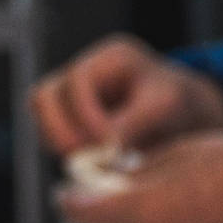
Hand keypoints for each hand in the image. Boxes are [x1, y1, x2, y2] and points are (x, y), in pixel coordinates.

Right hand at [31, 37, 222, 163]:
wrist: (182, 116)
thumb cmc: (177, 105)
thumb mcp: (164, 107)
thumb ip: (133, 122)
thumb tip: (101, 147)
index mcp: (112, 58)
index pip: (78, 80)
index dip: (85, 113)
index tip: (107, 143)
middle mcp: (84, 71)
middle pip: (44, 95)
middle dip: (60, 130)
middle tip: (84, 158)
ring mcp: (70, 95)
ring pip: (40, 116)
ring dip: (57, 142)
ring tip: (88, 163)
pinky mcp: (66, 118)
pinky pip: (48, 134)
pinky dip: (63, 150)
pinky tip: (90, 164)